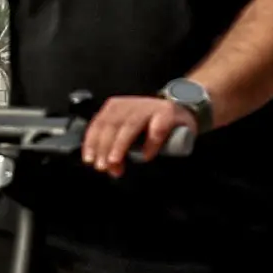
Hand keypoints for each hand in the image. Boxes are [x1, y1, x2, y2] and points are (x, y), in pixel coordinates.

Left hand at [74, 92, 198, 176]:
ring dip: (120, 145)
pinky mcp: (168, 113)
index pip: (99, 123)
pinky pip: (157, 128)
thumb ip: (117, 147)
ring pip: (130, 126)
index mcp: (116, 107)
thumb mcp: (130, 132)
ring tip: (116, 161)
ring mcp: (150, 108)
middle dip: (105, 147)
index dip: (92, 142)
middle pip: (112, 125)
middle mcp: (131, 104)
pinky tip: (147, 155)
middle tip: (103, 165)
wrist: (182, 110)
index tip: (89, 159)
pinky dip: (151, 143)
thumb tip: (109, 167)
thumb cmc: (152, 124)